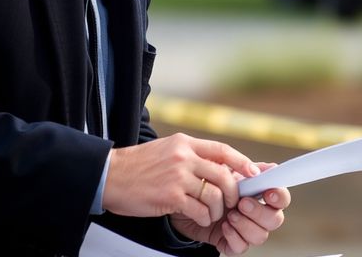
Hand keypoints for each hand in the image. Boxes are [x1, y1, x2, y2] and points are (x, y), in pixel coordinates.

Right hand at [102, 133, 259, 227]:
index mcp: (184, 143)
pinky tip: (199, 218)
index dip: (242, 163)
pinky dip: (204, 217)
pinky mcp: (170, 196)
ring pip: (214, 194)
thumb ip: (190, 154)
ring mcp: (177, 177)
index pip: (222, 150)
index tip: (253, 173)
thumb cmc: (137, 166)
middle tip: (232, 202)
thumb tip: (218, 165)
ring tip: (212, 213)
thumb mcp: (166, 149)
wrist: (108, 176)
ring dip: (218, 208)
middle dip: (233, 191)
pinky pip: (200, 210)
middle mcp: (183, 157)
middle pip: (223, 174)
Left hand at [170, 163, 291, 254]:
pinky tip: (223, 226)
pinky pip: (242, 247)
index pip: (282, 198)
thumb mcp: (226, 171)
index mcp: (261, 195)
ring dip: (246, 225)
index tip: (268, 193)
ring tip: (229, 215)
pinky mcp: (233, 243)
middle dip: (259, 212)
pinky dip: (233, 237)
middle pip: (275, 219)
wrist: (187, 199)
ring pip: (261, 236)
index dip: (280, 197)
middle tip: (242, 203)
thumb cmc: (210, 183)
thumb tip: (271, 167)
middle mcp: (258, 214)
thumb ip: (248, 169)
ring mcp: (247, 230)